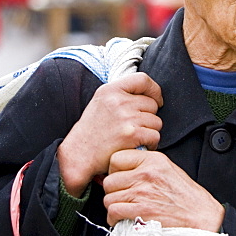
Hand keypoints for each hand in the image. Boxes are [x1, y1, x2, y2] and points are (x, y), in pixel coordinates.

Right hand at [57, 73, 162, 195]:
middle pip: (152, 104)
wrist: (78, 156)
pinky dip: (150, 144)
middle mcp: (118, 101)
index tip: (156, 100)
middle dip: (149, 117)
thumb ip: (121, 95)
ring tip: (134, 138)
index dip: (154, 90)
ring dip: (150, 132)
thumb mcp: (101, 104)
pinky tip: (138, 147)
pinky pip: (155, 136)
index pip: (142, 79)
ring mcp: (125, 117)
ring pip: (156, 122)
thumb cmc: (91, 133)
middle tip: (135, 128)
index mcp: (110, 90)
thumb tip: (149, 94)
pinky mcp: (131, 134)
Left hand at [103, 148, 224, 231]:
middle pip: (110, 180)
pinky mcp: (141, 210)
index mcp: (153, 160)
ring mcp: (143, 192)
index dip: (114, 170)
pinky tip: (121, 219)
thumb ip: (146, 166)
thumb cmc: (186, 196)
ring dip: (113, 206)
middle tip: (120, 197)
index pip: (117, 158)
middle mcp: (146, 173)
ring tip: (122, 209)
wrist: (201, 216)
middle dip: (112, 191)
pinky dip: (113, 218)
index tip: (119, 179)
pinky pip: (113, 211)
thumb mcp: (169, 169)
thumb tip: (123, 170)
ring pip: (108, 197)